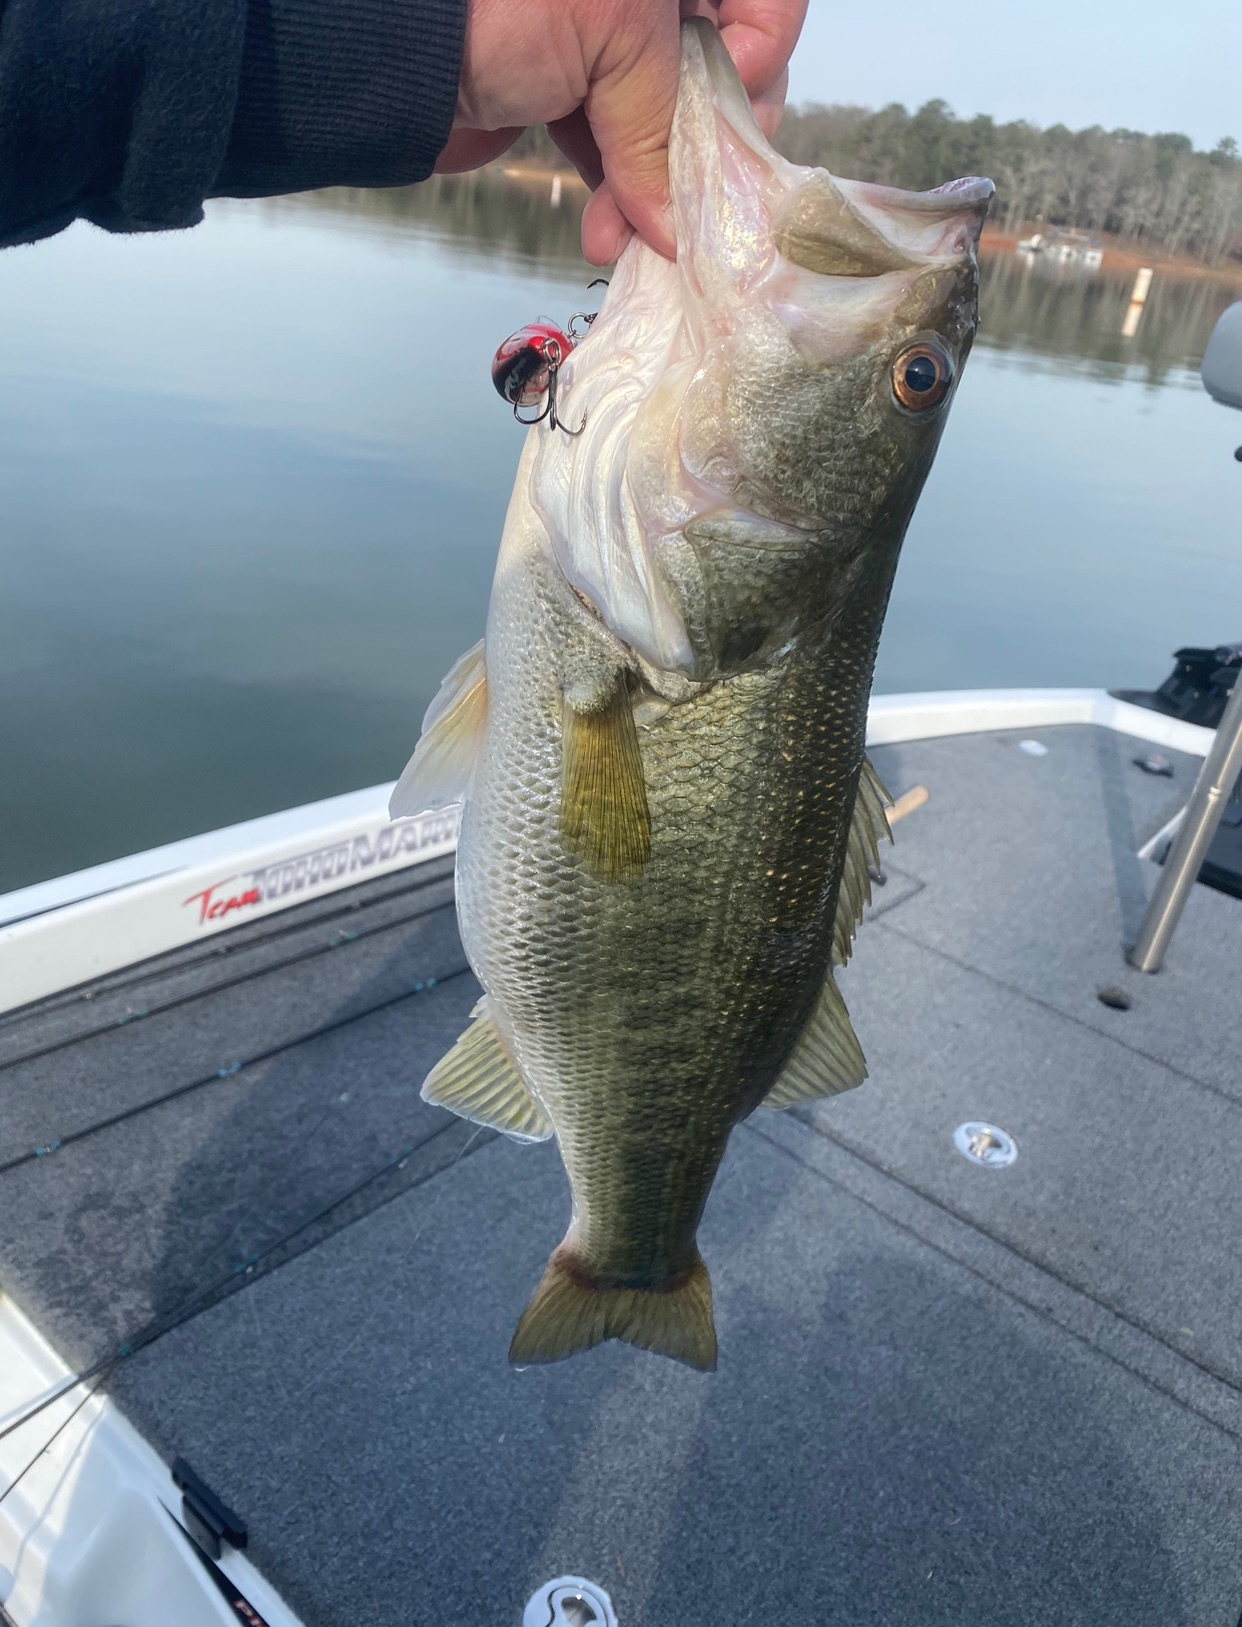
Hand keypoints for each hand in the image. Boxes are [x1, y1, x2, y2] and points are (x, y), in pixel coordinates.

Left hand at [435, 0, 806, 263]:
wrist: (381, 45)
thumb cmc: (499, 3)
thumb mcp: (614, 38)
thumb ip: (665, 125)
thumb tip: (682, 229)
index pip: (766, 1)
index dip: (764, 52)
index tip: (732, 106)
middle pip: (728, 67)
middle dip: (711, 144)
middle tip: (696, 199)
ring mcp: (606, 45)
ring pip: (673, 121)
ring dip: (664, 188)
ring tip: (638, 237)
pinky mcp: (566, 95)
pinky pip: (621, 151)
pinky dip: (620, 196)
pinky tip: (611, 235)